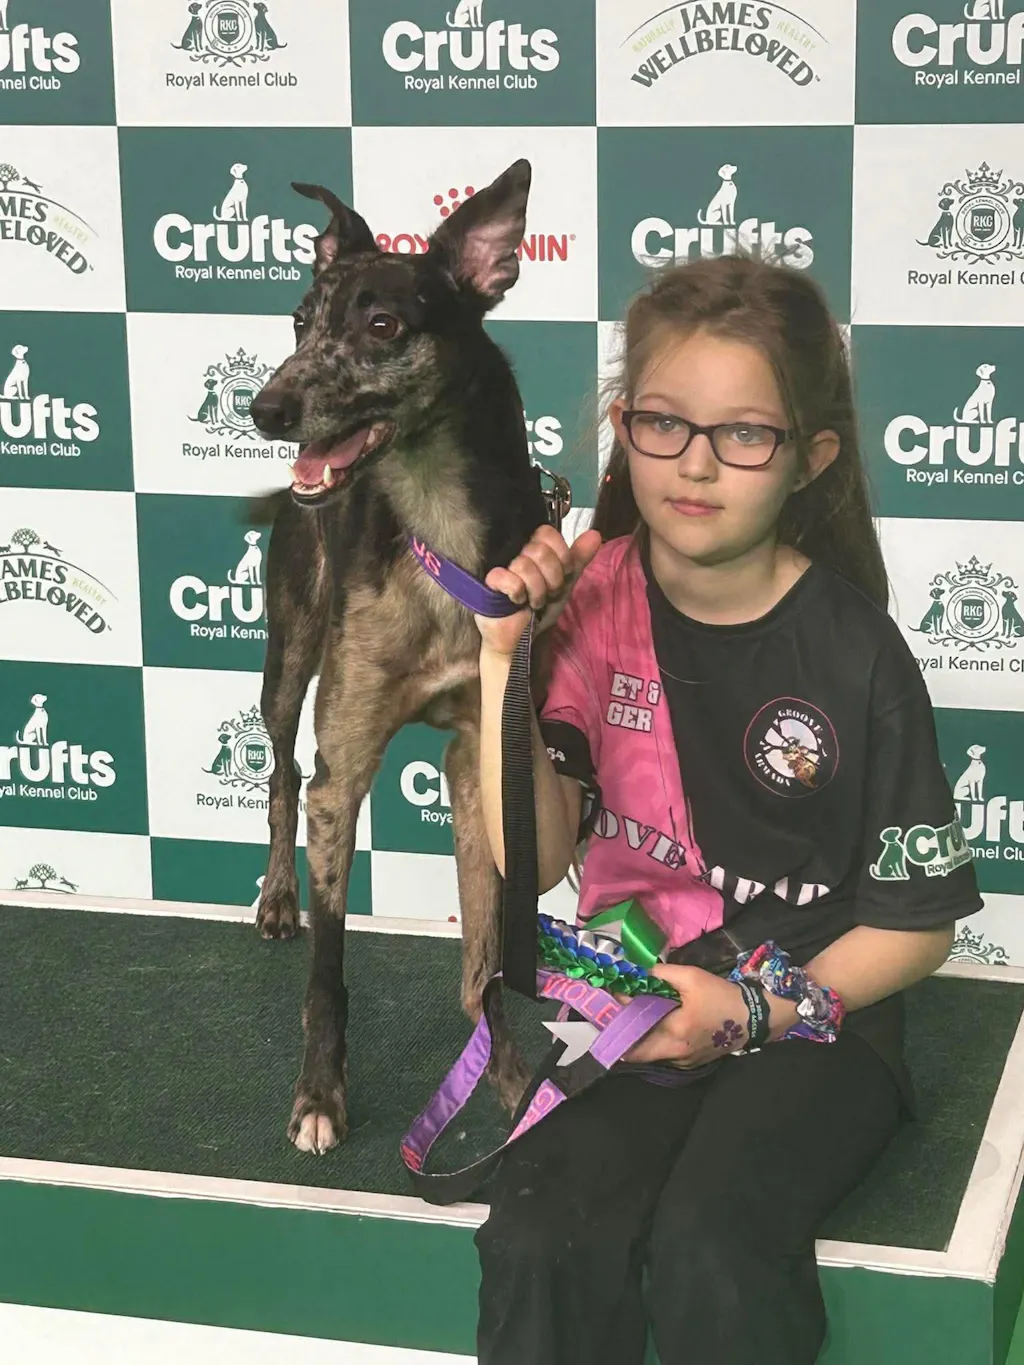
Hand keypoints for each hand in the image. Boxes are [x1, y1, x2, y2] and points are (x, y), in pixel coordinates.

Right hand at [474, 524, 601, 657]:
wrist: (521, 638)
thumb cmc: (540, 609)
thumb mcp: (565, 584)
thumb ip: (578, 559)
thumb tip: (595, 534)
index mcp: (534, 549)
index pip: (547, 533)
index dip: (561, 556)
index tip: (562, 575)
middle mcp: (516, 553)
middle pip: (539, 550)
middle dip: (552, 579)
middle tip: (548, 593)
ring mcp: (501, 566)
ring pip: (524, 565)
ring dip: (536, 592)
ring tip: (533, 602)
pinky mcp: (489, 583)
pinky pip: (508, 579)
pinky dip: (518, 594)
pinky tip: (516, 602)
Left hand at [620, 964, 793, 1068]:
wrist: (754, 1018)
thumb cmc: (722, 996)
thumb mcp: (692, 977)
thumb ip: (661, 974)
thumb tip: (637, 973)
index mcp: (673, 1032)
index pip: (633, 1029)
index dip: (618, 1015)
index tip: (610, 999)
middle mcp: (675, 1053)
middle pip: (635, 1053)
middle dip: (622, 1034)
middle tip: (615, 1014)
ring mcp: (683, 1061)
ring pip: (649, 1055)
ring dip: (638, 1039)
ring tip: (631, 1017)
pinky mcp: (690, 1063)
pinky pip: (664, 1055)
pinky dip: (654, 1042)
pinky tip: (653, 1025)